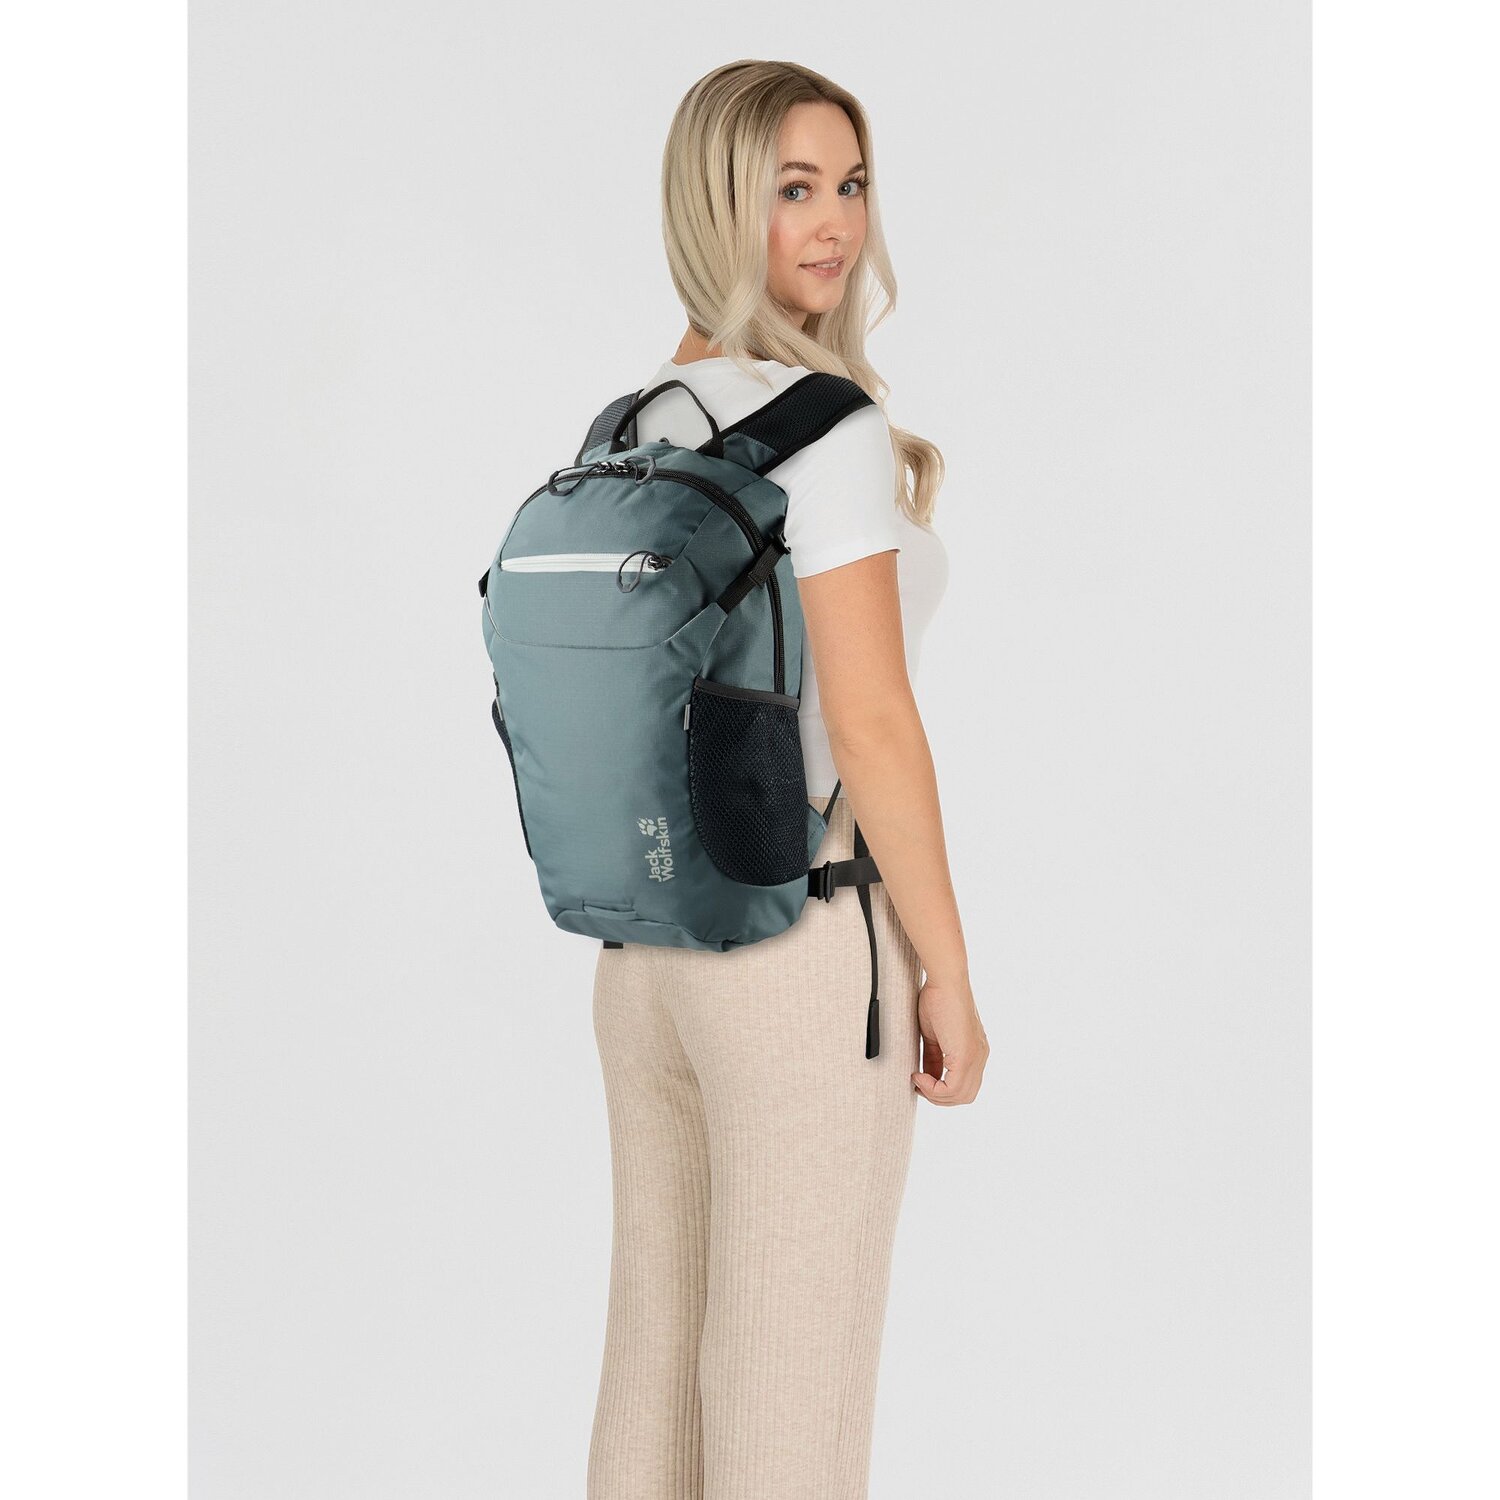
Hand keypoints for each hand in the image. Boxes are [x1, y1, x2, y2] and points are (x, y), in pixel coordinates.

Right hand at [911, 973, 988, 1104]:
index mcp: (975, 1051)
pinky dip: (933, 1089)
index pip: (964, 1085)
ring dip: (935, 1095)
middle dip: (939, 1097)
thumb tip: (926, 1075)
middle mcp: (980, 1056)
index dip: (941, 1089)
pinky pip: (953, 1088)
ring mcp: (976, 1057)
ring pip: (960, 1096)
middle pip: (965, 1096)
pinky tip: (919, 1076)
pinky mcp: (966, 1056)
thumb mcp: (934, 1036)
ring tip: (918, 1080)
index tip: (920, 1078)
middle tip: (919, 1085)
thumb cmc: (938, 998)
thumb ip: (933, 1057)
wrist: (945, 980)